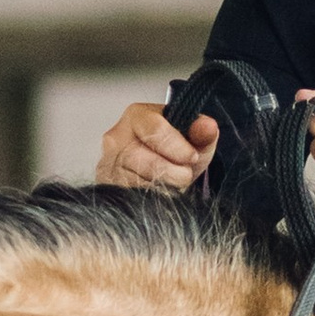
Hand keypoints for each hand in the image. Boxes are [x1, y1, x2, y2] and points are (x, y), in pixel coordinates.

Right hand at [99, 98, 218, 189]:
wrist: (161, 177)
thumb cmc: (175, 154)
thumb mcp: (196, 142)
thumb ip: (203, 132)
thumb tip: (207, 126)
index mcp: (137, 116)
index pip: (155, 129)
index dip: (178, 147)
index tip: (191, 157)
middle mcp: (116, 138)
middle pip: (147, 160)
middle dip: (173, 173)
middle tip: (183, 174)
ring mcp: (108, 163)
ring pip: (138, 182)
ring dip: (163, 188)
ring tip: (170, 184)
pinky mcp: (107, 187)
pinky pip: (131, 197)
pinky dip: (151, 199)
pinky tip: (157, 192)